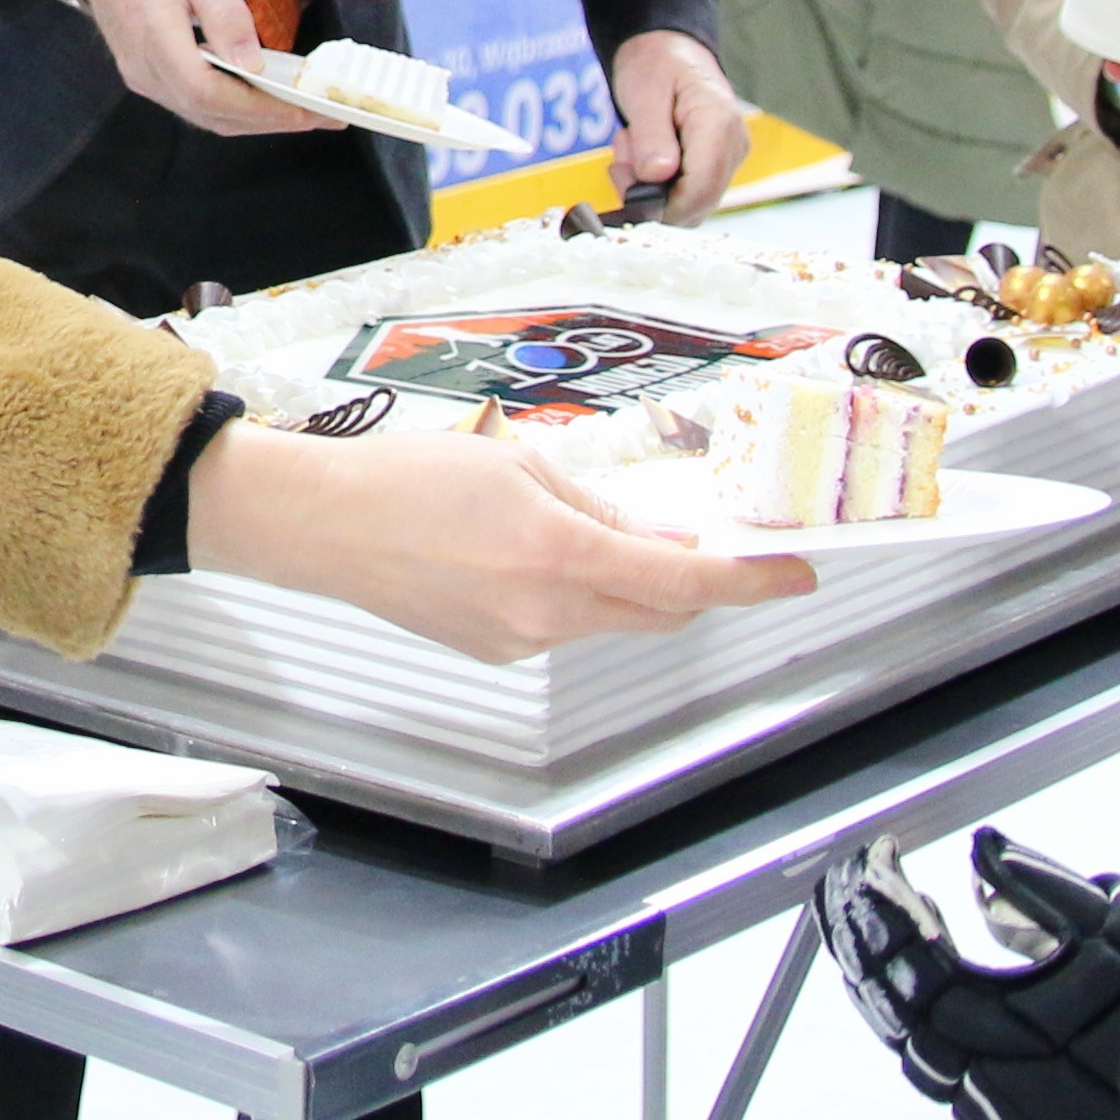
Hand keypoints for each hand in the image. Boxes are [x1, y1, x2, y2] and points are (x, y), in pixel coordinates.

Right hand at [64, 0, 330, 135]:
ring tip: (305, 111)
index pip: (207, 92)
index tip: (305, 109)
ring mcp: (141, 75)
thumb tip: (253, 63)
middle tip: (325, 116)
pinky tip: (266, 97)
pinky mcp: (146, 74)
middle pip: (210, 114)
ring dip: (256, 120)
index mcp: (152, 33)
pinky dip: (235, 108)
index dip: (259, 108)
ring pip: (203, 116)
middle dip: (270, 121)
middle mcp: (142, 67)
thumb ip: (223, 10)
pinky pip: (194, 104)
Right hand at [186, 418, 811, 660]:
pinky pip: (561, 625)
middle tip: (703, 539)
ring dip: (624, 582)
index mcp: (558, 554)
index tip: (796, 573)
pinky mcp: (493, 651)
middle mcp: (546, 613)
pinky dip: (573, 593)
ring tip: (572, 526)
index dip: (750, 582)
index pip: (683, 582)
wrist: (323, 525)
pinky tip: (522, 554)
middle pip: (657, 610)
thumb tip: (664, 541)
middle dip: (690, 581)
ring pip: (609, 617)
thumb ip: (600, 509)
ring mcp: (520, 641)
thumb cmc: (408, 478)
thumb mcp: (519, 467)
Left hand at [607, 27, 747, 221]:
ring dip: (649, 187)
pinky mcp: (714, 167)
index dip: (664, 204)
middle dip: (651, 193)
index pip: (701, 188)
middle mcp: (732, 147)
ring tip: (631, 147)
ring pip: (688, 203)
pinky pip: (685, 193)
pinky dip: (655, 184)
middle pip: (696, 202)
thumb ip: (652, 134)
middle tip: (621, 160)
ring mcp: (727, 159)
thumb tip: (657, 175)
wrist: (667, 52)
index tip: (626, 187)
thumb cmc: (657, 64)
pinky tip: (641, 154)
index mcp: (719, 124)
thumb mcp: (644, 91)